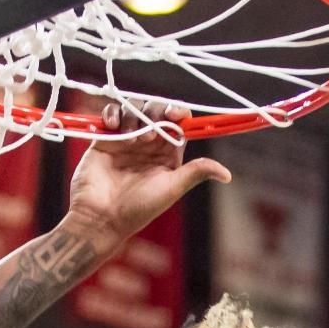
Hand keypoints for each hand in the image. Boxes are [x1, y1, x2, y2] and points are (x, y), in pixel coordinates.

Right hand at [66, 102, 230, 248]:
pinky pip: (110, 116)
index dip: (178, 113)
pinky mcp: (104, 139)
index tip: (175, 115)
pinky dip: (112, 114)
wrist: (101, 218)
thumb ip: (196, 173)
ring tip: (133, 137)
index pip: (178, 123)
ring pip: (134, 109)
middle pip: (156, 111)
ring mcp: (125, 140)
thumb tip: (227, 175)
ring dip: (135, 115)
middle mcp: (148, 143)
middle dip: (156, 112)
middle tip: (150, 132)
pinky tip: (114, 125)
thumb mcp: (171, 189)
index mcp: (168, 154)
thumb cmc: (138, 208)